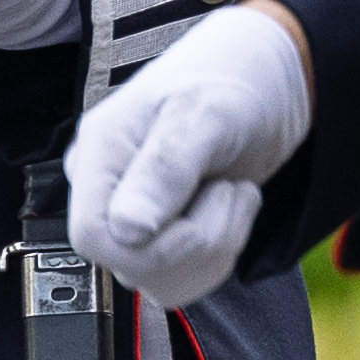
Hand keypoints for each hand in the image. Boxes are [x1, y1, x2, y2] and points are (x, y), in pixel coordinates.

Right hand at [62, 0, 317, 299]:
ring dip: (216, 248)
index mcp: (100, 152)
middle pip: (129, 266)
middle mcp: (107, 190)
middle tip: (230, 188)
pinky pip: (183, 279)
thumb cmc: (232, 77)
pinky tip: (229, 210)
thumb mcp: (206, 113)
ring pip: (159, 282)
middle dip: (200, 242)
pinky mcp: (163, 236)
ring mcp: (133, 216)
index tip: (204, 215)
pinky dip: (220, 254)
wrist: (267, 80)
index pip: (92, 237)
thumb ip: (166, 167)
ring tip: (232, 192)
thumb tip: (126, 229)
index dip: (152, 248)